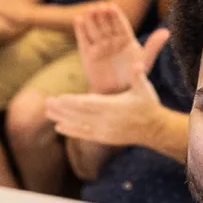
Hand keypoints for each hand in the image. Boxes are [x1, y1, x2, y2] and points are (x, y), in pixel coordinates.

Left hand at [44, 63, 163, 146]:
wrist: (155, 129)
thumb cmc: (148, 105)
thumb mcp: (145, 88)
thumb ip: (138, 76)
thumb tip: (136, 64)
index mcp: (115, 106)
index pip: (90, 104)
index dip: (73, 102)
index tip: (59, 98)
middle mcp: (108, 120)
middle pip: (80, 114)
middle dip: (62, 109)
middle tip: (46, 103)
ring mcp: (106, 130)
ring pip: (80, 124)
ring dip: (63, 119)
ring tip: (48, 113)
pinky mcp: (105, 138)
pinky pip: (85, 134)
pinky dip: (72, 131)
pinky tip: (59, 127)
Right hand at [75, 2, 168, 94]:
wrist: (117, 94)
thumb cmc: (134, 78)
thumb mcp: (146, 60)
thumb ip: (154, 45)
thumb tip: (167, 31)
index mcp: (126, 39)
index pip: (120, 24)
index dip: (115, 15)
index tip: (111, 7)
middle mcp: (112, 40)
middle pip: (106, 24)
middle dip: (102, 15)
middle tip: (99, 7)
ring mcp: (99, 45)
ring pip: (94, 29)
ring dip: (91, 19)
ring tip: (90, 10)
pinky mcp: (88, 53)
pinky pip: (83, 39)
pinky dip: (80, 30)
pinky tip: (78, 20)